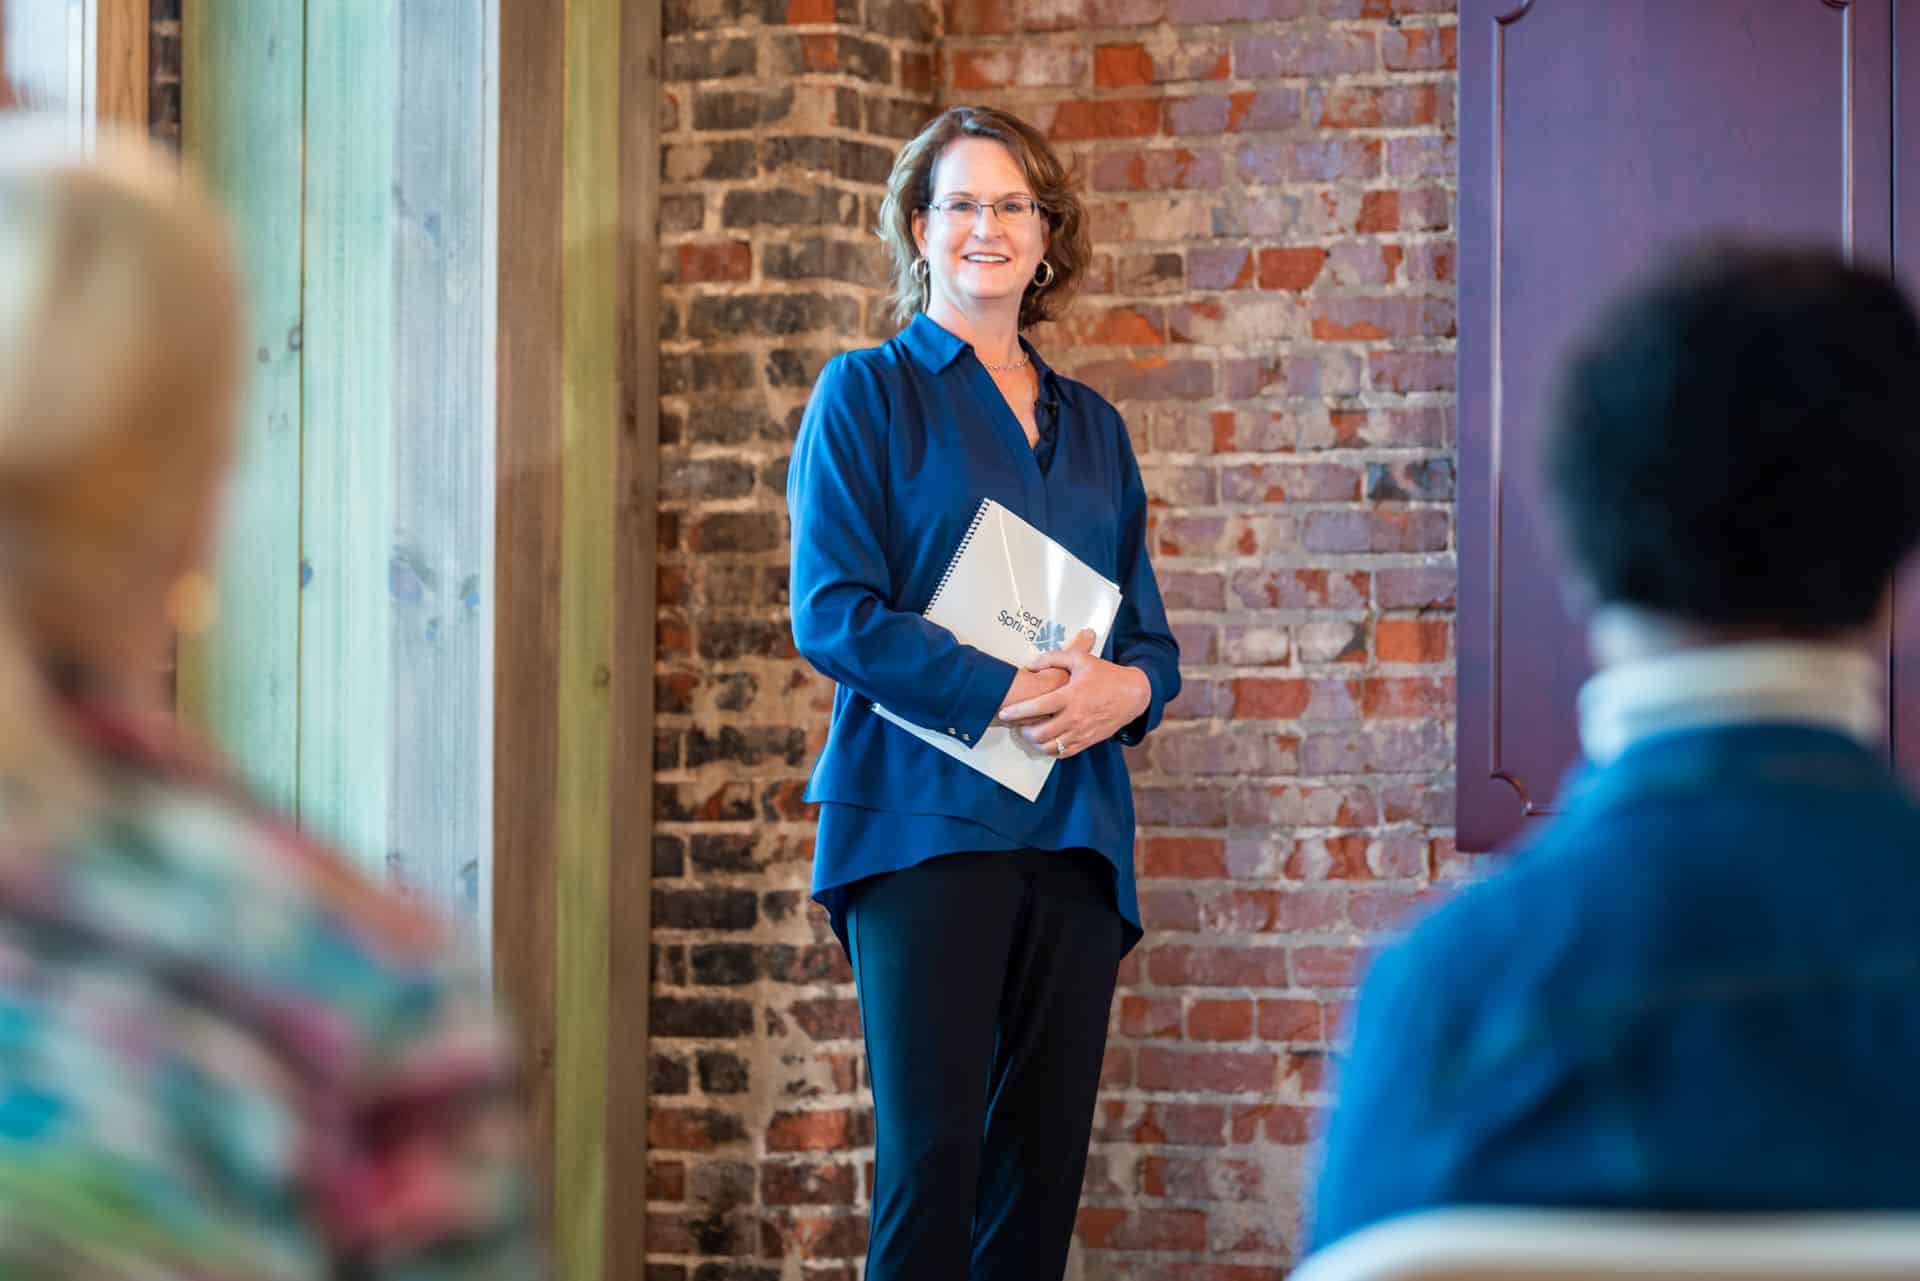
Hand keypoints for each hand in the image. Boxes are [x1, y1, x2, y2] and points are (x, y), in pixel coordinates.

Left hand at [996, 629, 1151, 759]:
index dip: (1017, 712)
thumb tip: (1030, 665)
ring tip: (1029, 734)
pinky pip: (1064, 753)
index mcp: (1071, 696)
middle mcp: (1075, 717)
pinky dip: (1050, 750)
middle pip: (1040, 733)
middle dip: (1023, 731)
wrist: (1133, 694)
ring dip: (1035, 743)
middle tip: (1017, 725)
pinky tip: (1045, 741)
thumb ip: (1053, 658)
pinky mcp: (1088, 741)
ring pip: (1050, 747)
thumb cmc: (1105, 674)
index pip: (1037, 707)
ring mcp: (1082, 732)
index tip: (1004, 712)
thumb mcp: (1080, 659)